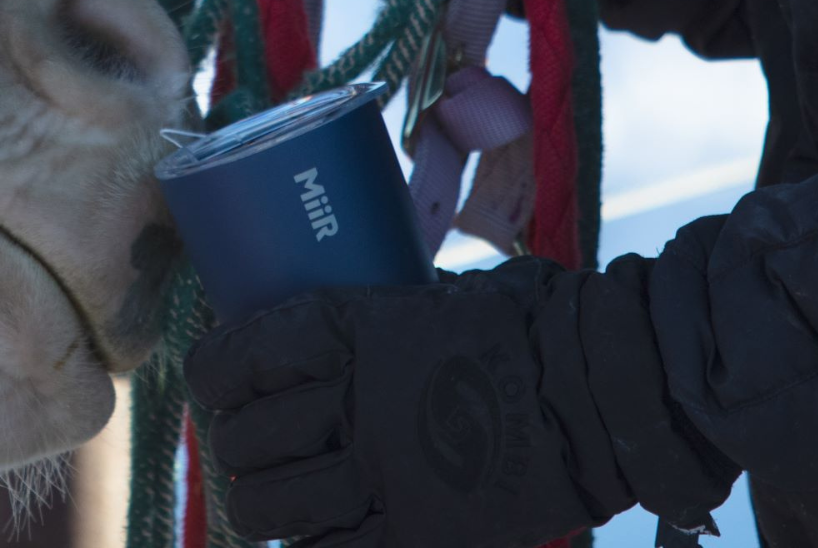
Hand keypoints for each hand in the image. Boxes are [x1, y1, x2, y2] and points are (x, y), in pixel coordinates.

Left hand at [185, 265, 619, 547]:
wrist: (604, 391)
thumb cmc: (530, 324)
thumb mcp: (437, 293)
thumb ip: (385, 312)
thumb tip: (351, 314)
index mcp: (352, 329)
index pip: (242, 355)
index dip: (213, 373)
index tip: (213, 380)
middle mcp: (352, 401)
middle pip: (246, 437)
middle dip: (235, 444)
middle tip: (247, 445)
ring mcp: (381, 474)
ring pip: (268, 508)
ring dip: (257, 506)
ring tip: (267, 501)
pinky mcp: (417, 536)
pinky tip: (309, 539)